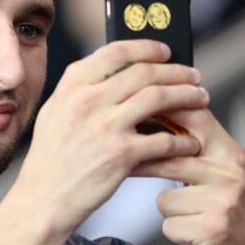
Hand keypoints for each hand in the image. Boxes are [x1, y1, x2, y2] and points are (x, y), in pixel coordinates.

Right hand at [11, 40, 207, 236]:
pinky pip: (164, 140)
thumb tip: (112, 69)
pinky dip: (183, 140)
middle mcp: (87, 101)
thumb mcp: (55, 111)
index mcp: (72, 87)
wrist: (43, 197)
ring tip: (201, 98)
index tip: (165, 51)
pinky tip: (190, 142)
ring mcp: (105, 126)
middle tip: (193, 76)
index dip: (147, 48)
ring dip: (187, 95)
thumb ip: (80, 88)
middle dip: (177, 71)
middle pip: (144, 72)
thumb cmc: (50, 157)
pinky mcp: (121, 155)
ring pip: (159, 97)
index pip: (116, 52)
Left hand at [132, 108, 244, 244]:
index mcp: (228, 152)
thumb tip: (153, 117)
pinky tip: (190, 231)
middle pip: (169, 156)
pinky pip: (169, 224)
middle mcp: (228, 172)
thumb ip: (193, 144)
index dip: (163, 107)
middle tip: (126, 164)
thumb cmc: (229, 206)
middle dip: (142, 162)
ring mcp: (222, 199)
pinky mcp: (213, 227)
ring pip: (164, 197)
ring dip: (169, 209)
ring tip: (186, 213)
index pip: (194, 118)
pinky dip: (174, 232)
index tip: (137, 107)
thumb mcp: (219, 168)